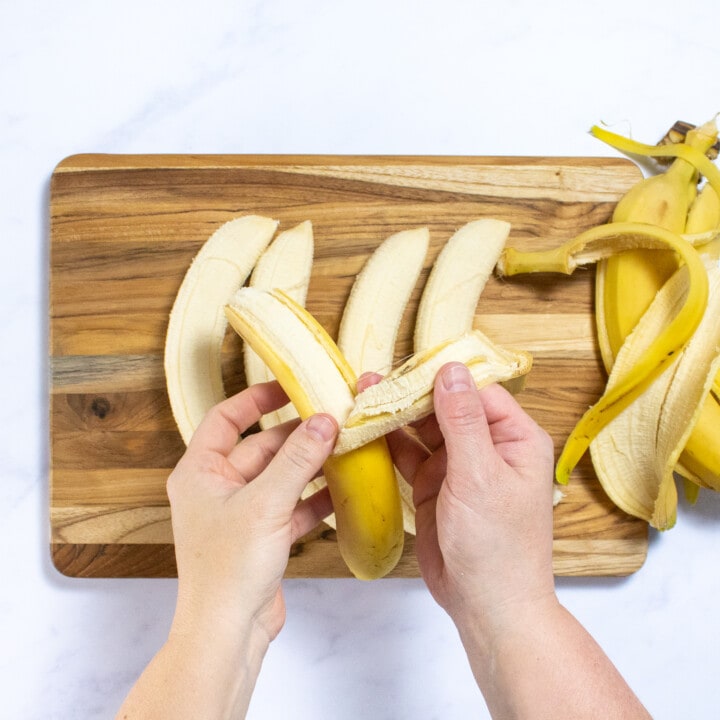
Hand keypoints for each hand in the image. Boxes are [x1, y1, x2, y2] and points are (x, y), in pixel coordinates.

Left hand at [116, 382, 337, 719]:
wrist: (227, 633)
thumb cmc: (229, 568)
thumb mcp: (266, 504)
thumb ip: (297, 459)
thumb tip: (325, 420)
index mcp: (199, 472)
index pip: (226, 418)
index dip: (256, 399)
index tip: (289, 386)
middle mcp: (216, 488)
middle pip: (261, 448)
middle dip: (296, 437)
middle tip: (333, 421)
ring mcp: (240, 513)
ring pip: (279, 477)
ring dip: (309, 466)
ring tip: (343, 449)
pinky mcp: (260, 537)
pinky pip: (290, 506)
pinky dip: (312, 498)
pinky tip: (341, 489)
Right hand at [386, 362, 555, 626]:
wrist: (485, 605)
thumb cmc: (497, 544)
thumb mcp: (479, 476)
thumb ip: (462, 421)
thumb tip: (450, 370)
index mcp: (514, 438)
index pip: (476, 391)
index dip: (441, 379)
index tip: (405, 368)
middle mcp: (488, 446)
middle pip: (446, 406)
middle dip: (410, 395)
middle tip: (371, 382)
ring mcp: (458, 466)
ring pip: (423, 429)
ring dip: (395, 417)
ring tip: (361, 397)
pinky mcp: (434, 486)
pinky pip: (409, 456)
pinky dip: (388, 445)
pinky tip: (364, 431)